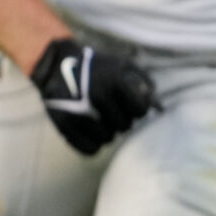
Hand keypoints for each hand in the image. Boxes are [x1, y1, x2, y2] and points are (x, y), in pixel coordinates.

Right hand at [30, 37, 158, 154]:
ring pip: (107, 139)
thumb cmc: (97, 68)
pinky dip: (93, 144)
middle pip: (124, 126)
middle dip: (122, 121)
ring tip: (101, 121)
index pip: (140, 110)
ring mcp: (79, 111)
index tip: (131, 106)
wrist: (57, 66)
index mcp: (113, 81)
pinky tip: (91, 133)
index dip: (138, 110)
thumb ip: (143, 82)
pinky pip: (89, 148)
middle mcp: (97, 96)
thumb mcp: (122, 66)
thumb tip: (157, 106)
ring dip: (108, 133)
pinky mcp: (64, 124)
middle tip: (112, 112)